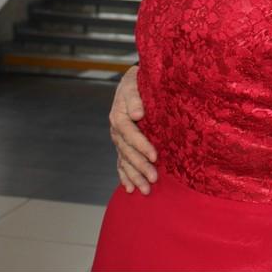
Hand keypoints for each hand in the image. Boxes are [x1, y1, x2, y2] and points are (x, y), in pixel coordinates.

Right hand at [110, 66, 157, 193]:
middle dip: (140, 166)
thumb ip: (134, 97)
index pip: (130, 133)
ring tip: (145, 190)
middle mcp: (116, 130)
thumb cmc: (137, 81)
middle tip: (154, 179)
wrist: (133, 81)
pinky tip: (129, 189)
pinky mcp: (123, 144)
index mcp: (118, 115)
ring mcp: (119, 139)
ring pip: (125, 161)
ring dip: (135, 176)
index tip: (154, 156)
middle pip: (127, 151)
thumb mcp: (134, 82)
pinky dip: (125, 176)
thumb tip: (137, 114)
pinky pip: (121, 163)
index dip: (141, 145)